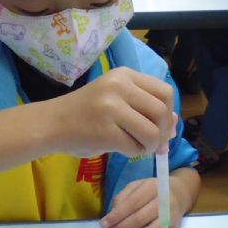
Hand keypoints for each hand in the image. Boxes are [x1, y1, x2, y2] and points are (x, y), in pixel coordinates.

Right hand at [49, 67, 174, 158]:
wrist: (51, 123)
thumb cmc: (84, 112)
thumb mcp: (115, 100)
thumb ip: (143, 107)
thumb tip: (175, 124)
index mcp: (124, 75)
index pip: (164, 91)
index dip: (169, 113)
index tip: (162, 127)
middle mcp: (119, 87)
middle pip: (162, 111)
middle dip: (163, 132)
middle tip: (154, 143)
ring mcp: (111, 108)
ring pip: (152, 132)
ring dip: (150, 145)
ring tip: (137, 147)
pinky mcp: (105, 131)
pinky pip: (134, 147)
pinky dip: (133, 153)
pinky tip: (121, 149)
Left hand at [99, 175, 187, 227]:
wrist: (178, 194)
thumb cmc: (151, 190)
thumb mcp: (136, 186)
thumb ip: (122, 198)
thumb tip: (111, 216)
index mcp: (152, 187)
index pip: (132, 204)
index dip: (116, 216)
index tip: (103, 224)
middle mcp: (164, 202)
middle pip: (139, 219)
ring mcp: (171, 217)